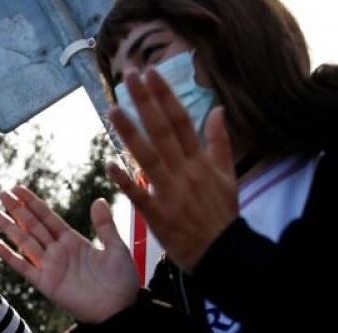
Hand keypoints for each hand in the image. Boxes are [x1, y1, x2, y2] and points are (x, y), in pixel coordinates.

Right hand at [0, 185, 140, 323]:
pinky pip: (23, 267)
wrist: (119, 310)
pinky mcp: (45, 283)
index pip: (48, 218)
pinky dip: (9, 256)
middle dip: (17, 210)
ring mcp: (50, 267)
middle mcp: (58, 251)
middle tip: (1, 194)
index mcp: (73, 241)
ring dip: (9, 228)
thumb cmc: (121, 281)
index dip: (33, 203)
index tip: (18, 190)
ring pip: (25, 242)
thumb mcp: (116, 248)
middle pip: (33, 226)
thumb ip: (105, 226)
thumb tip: (98, 200)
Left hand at [106, 69, 238, 272]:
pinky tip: (109, 165)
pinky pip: (139, 195)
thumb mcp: (229, 176)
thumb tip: (218, 109)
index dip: (164, 96)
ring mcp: (171, 193)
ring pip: (148, 157)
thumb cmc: (222, 215)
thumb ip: (220, 142)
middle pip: (162, 131)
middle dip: (145, 102)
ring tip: (112, 110)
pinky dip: (125, 180)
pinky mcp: (159, 216)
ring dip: (129, 133)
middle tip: (128, 78)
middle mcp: (185, 172)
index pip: (180, 120)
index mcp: (200, 161)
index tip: (150, 74)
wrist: (223, 253)